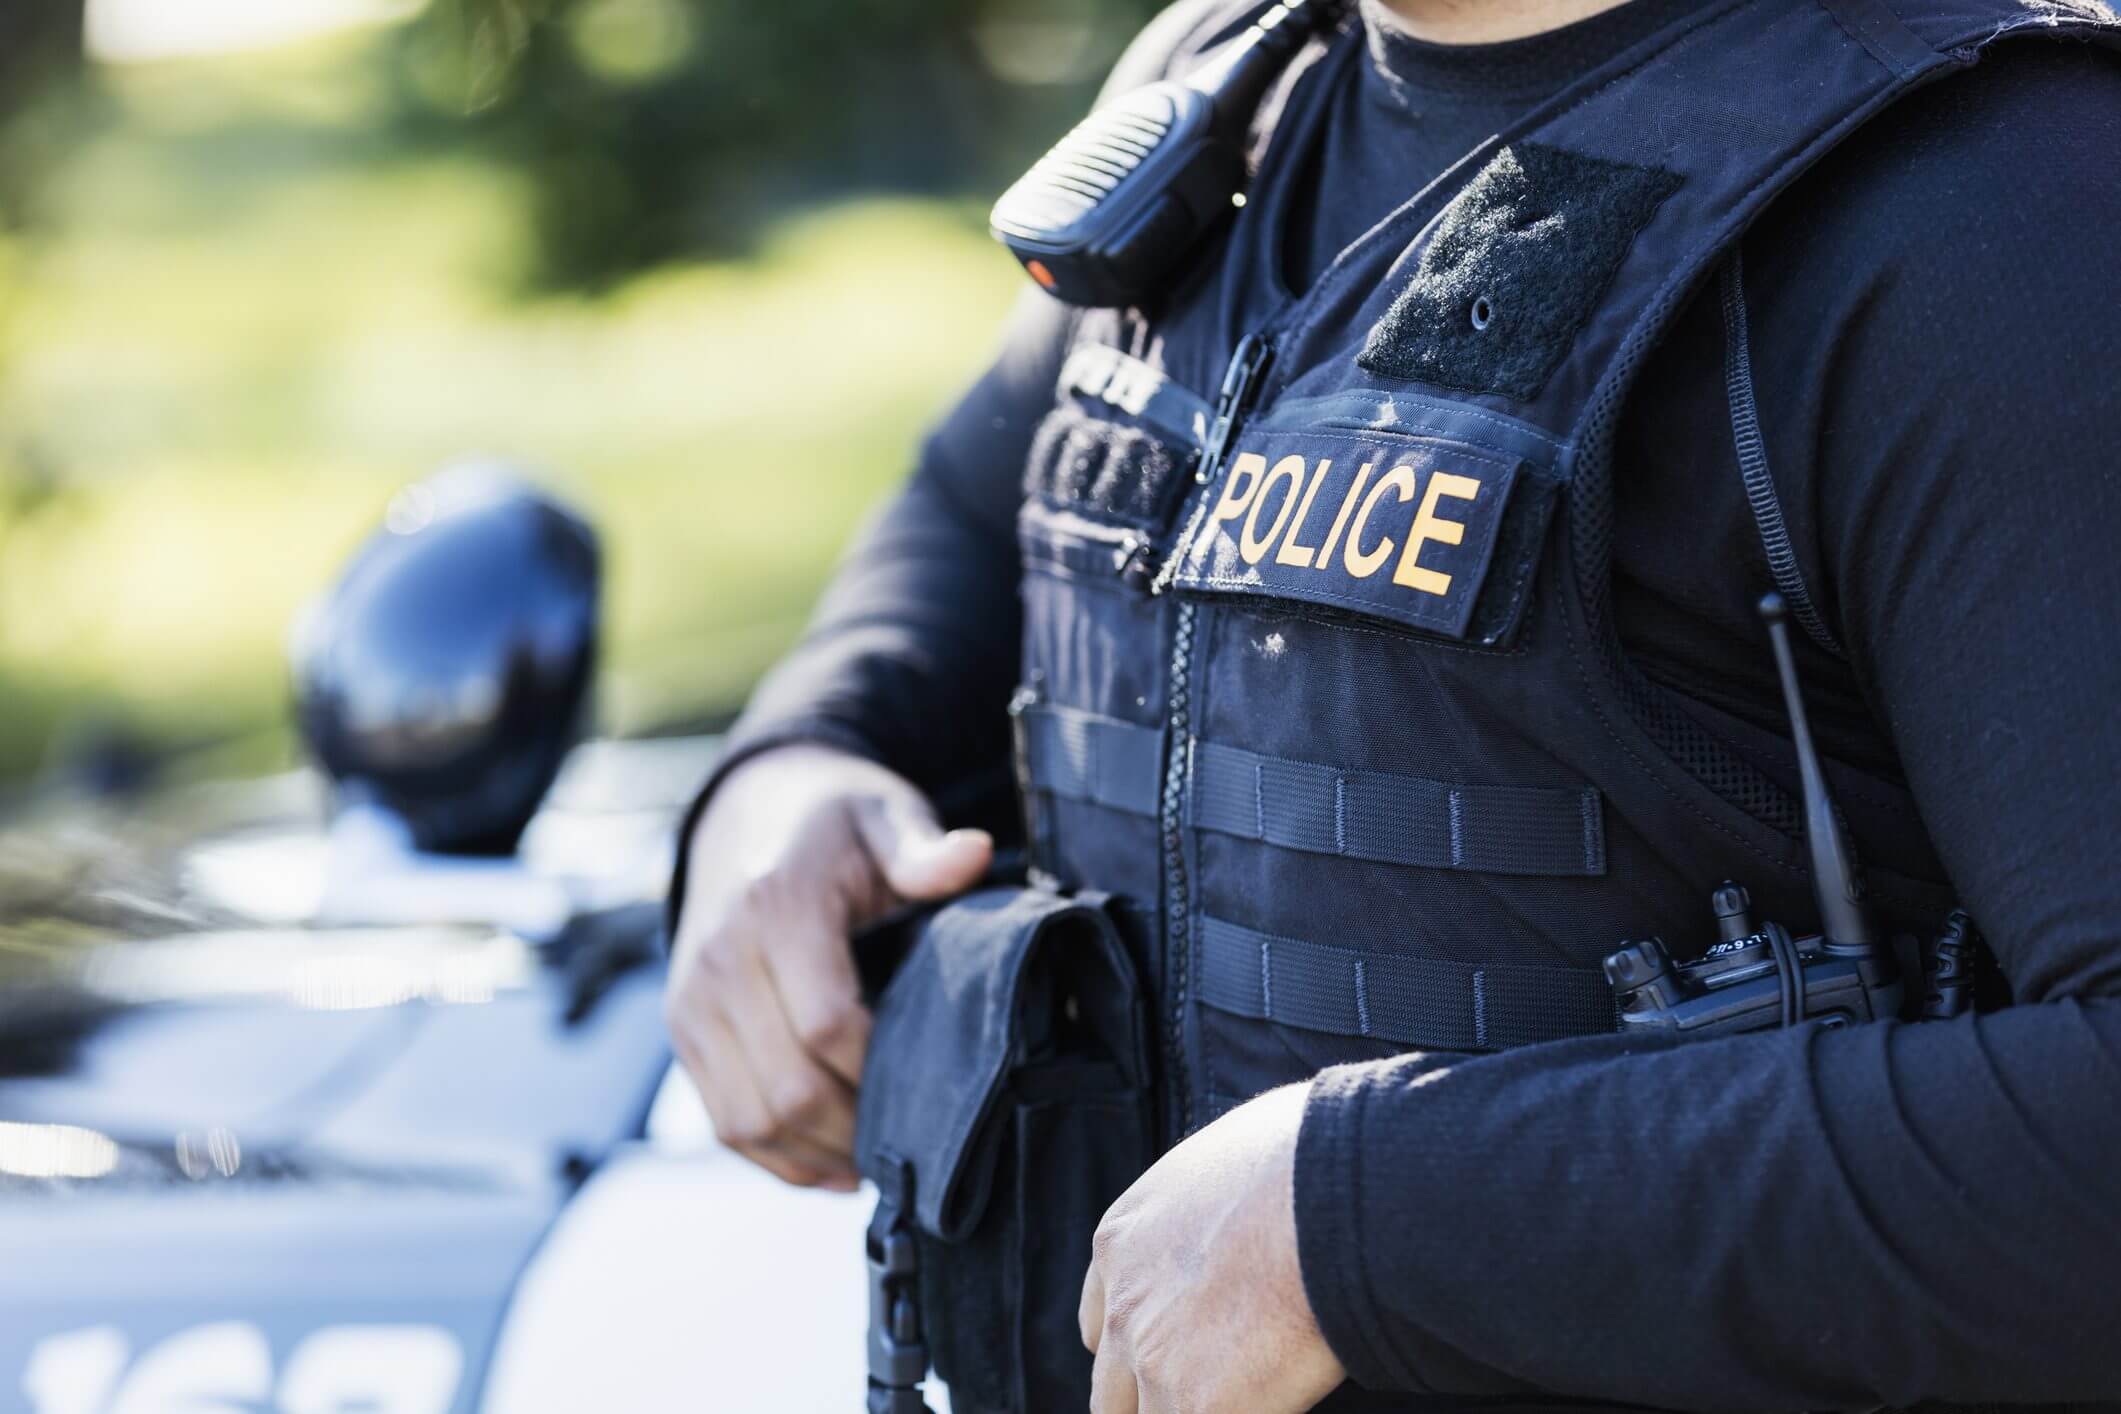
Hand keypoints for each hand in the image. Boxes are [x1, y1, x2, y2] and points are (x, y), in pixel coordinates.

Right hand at [663, 744, 991, 1188]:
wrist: (744, 809)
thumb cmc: (831, 821)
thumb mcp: (884, 815)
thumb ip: (924, 848)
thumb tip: (972, 855)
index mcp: (775, 907)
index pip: (827, 1024)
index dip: (882, 1071)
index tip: (936, 1085)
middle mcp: (722, 961)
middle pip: (787, 1087)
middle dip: (855, 1129)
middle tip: (916, 1143)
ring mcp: (693, 1002)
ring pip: (747, 1120)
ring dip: (817, 1156)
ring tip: (878, 1163)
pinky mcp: (683, 1030)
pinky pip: (722, 1120)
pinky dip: (777, 1158)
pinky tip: (832, 1166)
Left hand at [1081, 1082, 1344, 1412]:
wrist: (1331, 1192)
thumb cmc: (1304, 1157)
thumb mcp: (1224, 1160)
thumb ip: (1211, 1205)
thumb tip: (1249, 1209)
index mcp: (1123, 1241)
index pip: (1101, 1326)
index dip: (1137, 1352)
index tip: (1175, 1359)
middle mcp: (1126, 1304)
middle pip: (1114, 1394)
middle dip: (1155, 1402)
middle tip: (1207, 1391)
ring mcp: (1154, 1359)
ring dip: (1192, 1412)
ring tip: (1246, 1397)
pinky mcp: (1200, 1404)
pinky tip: (1274, 1405)